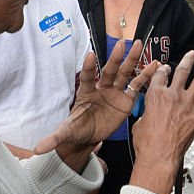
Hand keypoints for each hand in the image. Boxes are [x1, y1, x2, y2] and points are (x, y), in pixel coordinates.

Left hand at [33, 41, 158, 158]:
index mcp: (86, 93)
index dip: (90, 67)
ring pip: (124, 73)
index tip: (91, 55)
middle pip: (109, 70)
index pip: (88, 77)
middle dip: (115, 58)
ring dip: (131, 59)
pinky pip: (136, 85)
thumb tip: (37, 150)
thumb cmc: (76, 130)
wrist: (88, 136)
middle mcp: (101, 89)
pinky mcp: (126, 100)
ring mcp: (114, 92)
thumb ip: (54, 138)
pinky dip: (145, 75)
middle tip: (120, 44)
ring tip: (138, 45)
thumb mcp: (65, 134)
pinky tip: (155, 65)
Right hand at [131, 51, 193, 193]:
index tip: (166, 67)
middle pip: (182, 72)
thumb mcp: (139, 123)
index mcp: (156, 95)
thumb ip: (146, 114)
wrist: (159, 156)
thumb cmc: (146, 143)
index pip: (160, 75)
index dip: (163, 69)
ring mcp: (188, 105)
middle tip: (191, 54)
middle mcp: (173, 95)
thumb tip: (148, 116)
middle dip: (187, 60)